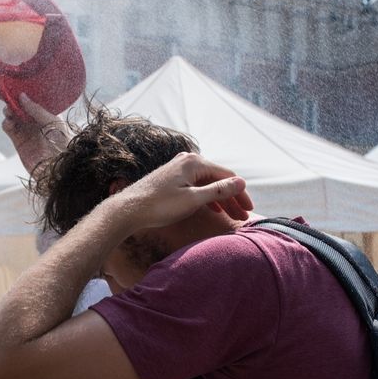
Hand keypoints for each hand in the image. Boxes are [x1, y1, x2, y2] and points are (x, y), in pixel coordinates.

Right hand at [2, 93, 71, 172]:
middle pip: (20, 106)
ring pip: (13, 116)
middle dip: (11, 99)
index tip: (13, 85)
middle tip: (3, 94)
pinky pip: (9, 128)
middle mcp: (36, 121)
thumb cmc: (63, 144)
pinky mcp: (19, 142)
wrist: (60, 169)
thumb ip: (36, 110)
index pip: (33, 100)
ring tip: (9, 110)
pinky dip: (6, 123)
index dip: (23, 92)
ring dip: (8, 110)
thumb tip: (22, 96)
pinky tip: (9, 122)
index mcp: (47, 114)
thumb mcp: (53, 123)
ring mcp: (27, 131)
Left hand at [107, 151, 251, 231]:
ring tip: (232, 216)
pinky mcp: (172, 178)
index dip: (240, 194)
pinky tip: (213, 209)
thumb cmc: (159, 205)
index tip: (249, 211)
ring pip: (207, 184)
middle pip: (218, 180)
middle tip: (243, 217)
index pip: (227, 177)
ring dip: (220, 200)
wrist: (128, 209)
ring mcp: (179, 168)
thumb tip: (241, 183)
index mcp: (195, 162)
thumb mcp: (193, 200)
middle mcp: (188, 161)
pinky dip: (207, 198)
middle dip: (232, 199)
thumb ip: (218, 191)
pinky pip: (196, 186)